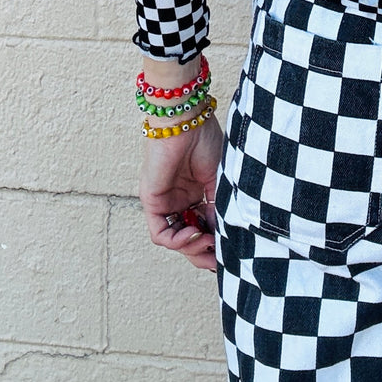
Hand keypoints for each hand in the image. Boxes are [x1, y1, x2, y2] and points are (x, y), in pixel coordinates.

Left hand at [139, 114, 222, 273]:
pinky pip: (160, 233)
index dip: (215, 244)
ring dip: (192, 248)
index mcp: (197, 193)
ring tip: (207, 241)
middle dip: (203, 255)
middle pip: (189, 239)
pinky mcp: (153, 201)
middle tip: (217, 262)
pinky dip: (177, 240)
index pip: (204, 228)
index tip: (229, 253)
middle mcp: (180, 200)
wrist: (187, 120)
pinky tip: (193, 232)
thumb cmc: (205, 140)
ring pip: (175, 240)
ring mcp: (166, 202)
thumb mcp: (219, 180)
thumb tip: (222, 237)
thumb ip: (218, 209)